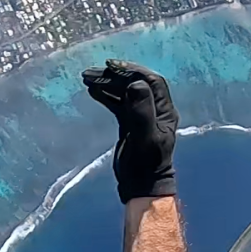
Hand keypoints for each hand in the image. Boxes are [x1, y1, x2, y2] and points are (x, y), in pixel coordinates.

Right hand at [81, 59, 177, 202]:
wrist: (141, 186)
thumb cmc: (146, 164)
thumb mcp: (145, 138)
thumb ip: (142, 111)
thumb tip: (134, 84)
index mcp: (164, 110)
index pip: (150, 81)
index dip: (132, 70)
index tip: (112, 66)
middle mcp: (154, 109)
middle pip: (134, 84)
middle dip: (114, 76)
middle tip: (91, 72)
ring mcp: (141, 116)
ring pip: (123, 93)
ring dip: (106, 84)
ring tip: (86, 78)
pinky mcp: (129, 123)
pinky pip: (117, 104)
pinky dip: (105, 96)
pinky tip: (92, 91)